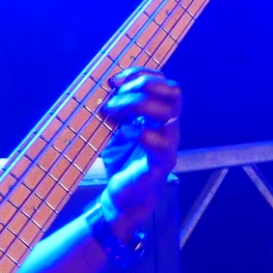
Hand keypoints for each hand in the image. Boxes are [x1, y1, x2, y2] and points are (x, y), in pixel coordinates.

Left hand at [97, 69, 183, 233]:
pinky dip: (140, 133)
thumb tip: (100, 88)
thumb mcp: (115, 128)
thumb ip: (115, 109)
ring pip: (168, 114)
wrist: (122, 197)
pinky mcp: (161, 164)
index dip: (141, 74)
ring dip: (137, 105)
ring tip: (111, 111)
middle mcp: (168, 127)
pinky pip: (160, 144)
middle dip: (144, 85)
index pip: (163, 83)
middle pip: (173, 92)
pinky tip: (122, 133)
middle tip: (116, 92)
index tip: (114, 80)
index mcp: (158, 115)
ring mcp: (168, 145)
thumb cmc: (121, 161)